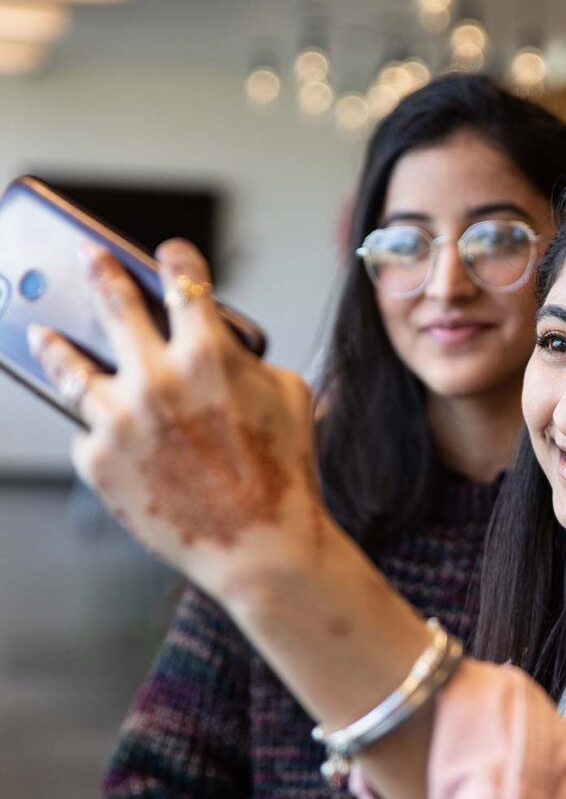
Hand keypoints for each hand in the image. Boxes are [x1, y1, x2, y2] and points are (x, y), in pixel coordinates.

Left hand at [28, 239, 328, 601]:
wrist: (260, 545)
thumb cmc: (284, 471)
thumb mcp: (288, 395)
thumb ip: (248, 360)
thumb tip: (217, 348)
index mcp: (210, 354)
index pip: (184, 280)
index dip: (175, 258)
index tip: (167, 253)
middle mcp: (156, 378)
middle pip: (112, 304)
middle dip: (99, 269)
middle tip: (87, 256)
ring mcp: (119, 419)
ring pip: (71, 367)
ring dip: (56, 344)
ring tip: (43, 332)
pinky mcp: (96, 460)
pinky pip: (90, 432)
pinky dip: (103, 431)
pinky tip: (111, 435)